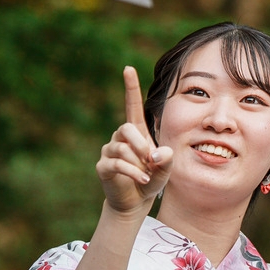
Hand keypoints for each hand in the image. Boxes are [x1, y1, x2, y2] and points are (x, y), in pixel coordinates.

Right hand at [96, 66, 172, 217]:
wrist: (136, 201)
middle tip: (151, 159)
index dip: (131, 88)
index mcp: (136, 132)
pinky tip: (143, 179)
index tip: (128, 68)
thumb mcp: (165, 168)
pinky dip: (133, 172)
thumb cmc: (151, 179)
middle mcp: (120, 138)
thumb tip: (158, 153)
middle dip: (141, 144)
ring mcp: (109, 151)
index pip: (131, 105)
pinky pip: (117, 164)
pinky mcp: (103, 166)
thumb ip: (166, 159)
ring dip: (138, 161)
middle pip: (126, 128)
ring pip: (122, 148)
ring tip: (148, 173)